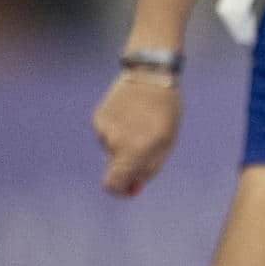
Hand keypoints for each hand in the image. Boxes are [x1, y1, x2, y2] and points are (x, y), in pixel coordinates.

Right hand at [94, 74, 182, 196]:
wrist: (150, 75)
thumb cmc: (164, 111)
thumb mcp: (166, 142)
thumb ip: (150, 167)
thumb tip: (134, 186)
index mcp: (136, 151)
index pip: (113, 183)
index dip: (119, 190)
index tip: (128, 188)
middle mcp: (116, 142)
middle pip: (115, 167)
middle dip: (128, 164)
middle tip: (143, 150)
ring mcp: (105, 129)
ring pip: (112, 149)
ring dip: (124, 143)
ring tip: (141, 122)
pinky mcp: (98, 117)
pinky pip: (107, 133)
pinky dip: (117, 129)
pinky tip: (129, 113)